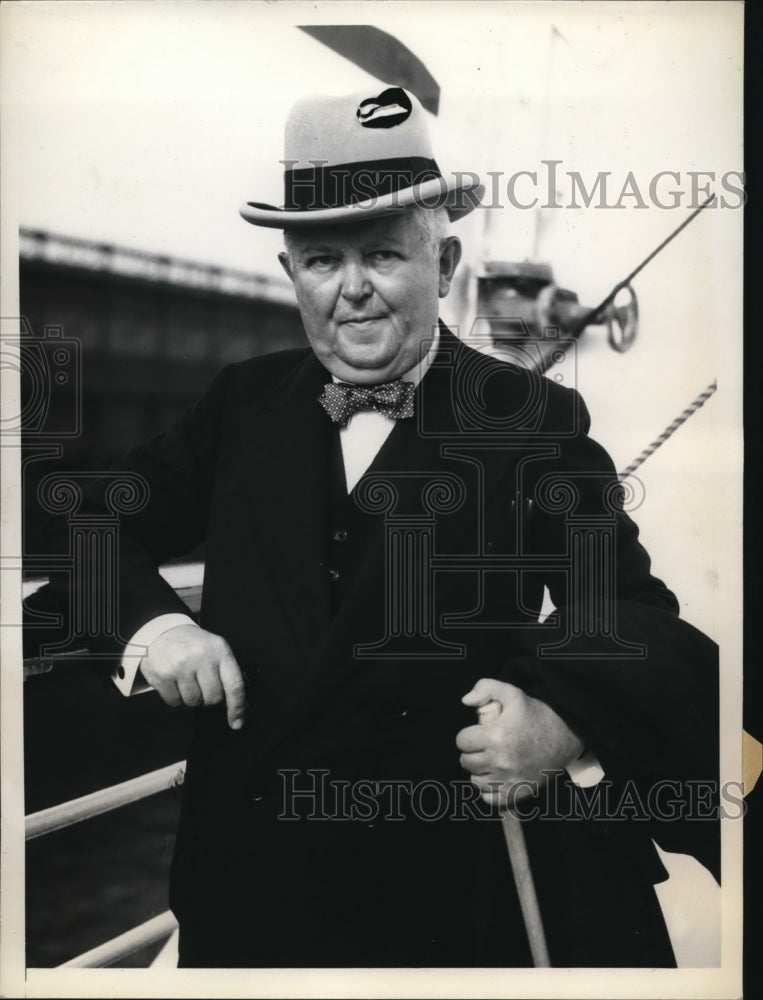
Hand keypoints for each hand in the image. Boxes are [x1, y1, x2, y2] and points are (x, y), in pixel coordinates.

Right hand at [139, 625, 246, 729]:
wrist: (162, 631)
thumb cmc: (193, 645)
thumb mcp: (215, 651)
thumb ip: (227, 675)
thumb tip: (241, 706)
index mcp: (220, 650)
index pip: (234, 684)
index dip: (237, 707)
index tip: (237, 722)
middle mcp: (201, 657)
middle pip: (213, 698)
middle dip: (209, 698)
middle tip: (201, 685)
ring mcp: (181, 666)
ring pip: (194, 702)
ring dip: (192, 698)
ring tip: (187, 680)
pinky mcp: (162, 675)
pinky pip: (174, 702)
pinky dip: (175, 698)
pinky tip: (174, 682)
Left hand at [456, 677, 583, 808]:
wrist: (565, 736)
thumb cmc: (536, 714)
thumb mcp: (512, 693)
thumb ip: (485, 688)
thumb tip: (465, 700)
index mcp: (496, 736)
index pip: (462, 741)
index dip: (467, 735)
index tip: (477, 733)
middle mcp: (500, 761)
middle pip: (466, 762)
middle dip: (472, 752)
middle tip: (483, 746)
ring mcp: (509, 779)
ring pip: (476, 781)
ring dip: (479, 771)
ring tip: (489, 760)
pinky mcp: (518, 792)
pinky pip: (490, 798)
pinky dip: (489, 790)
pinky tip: (495, 777)